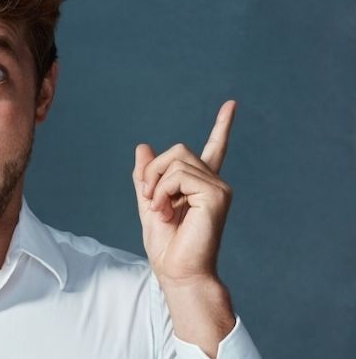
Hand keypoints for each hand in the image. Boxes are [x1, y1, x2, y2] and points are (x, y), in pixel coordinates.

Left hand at [132, 101, 235, 284]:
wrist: (177, 271)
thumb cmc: (166, 245)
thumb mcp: (148, 203)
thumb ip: (146, 176)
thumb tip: (143, 146)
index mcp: (200, 184)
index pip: (215, 148)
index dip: (222, 126)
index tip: (232, 104)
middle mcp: (214, 182)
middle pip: (178, 150)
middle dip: (153, 171)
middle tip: (149, 199)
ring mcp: (218, 187)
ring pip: (176, 161)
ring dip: (156, 185)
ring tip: (160, 210)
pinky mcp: (216, 194)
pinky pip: (179, 175)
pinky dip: (163, 192)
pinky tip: (167, 211)